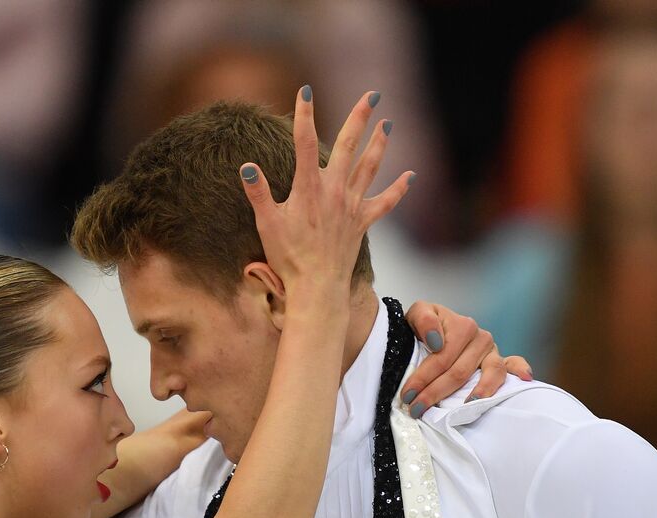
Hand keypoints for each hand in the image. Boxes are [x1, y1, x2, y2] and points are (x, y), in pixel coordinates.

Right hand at [240, 86, 412, 296]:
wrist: (316, 287)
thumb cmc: (288, 257)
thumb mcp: (267, 224)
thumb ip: (258, 193)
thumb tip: (247, 167)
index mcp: (308, 187)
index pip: (303, 142)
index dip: (304, 114)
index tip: (305, 91)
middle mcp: (334, 190)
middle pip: (348, 146)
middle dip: (360, 117)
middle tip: (372, 95)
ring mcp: (351, 205)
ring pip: (370, 167)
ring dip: (380, 144)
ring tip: (387, 124)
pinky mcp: (362, 222)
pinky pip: (385, 202)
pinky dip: (398, 189)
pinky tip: (410, 176)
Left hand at [401, 302, 533, 414]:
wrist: (432, 329)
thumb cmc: (424, 327)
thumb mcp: (416, 314)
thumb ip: (423, 319)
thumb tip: (436, 341)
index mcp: (462, 325)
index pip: (442, 358)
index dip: (422, 378)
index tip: (407, 396)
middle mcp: (480, 337)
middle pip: (460, 371)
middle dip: (436, 393)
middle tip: (417, 409)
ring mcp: (492, 351)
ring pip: (490, 373)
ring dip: (477, 393)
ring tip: (465, 407)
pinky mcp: (501, 361)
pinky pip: (513, 365)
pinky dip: (521, 369)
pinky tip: (524, 378)